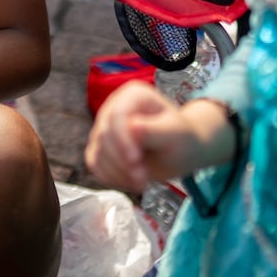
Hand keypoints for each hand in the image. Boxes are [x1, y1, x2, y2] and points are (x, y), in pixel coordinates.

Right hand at [84, 81, 199, 191]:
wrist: (180, 152)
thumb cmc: (181, 139)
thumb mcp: (177, 134)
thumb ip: (156, 130)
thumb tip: (132, 127)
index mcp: (133, 96)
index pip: (116, 115)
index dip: (122, 139)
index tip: (135, 161)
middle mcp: (114, 107)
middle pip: (104, 134)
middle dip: (122, 161)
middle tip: (142, 178)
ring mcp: (105, 127)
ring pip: (97, 151)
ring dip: (118, 172)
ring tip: (141, 181)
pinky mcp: (100, 146)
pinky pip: (95, 163)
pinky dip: (110, 176)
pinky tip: (130, 180)